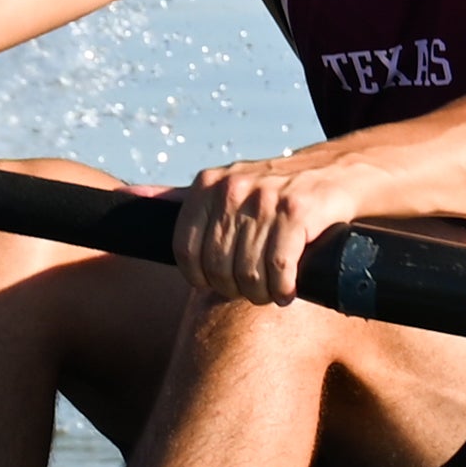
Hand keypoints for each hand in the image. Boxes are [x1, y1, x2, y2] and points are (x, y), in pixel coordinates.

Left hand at [169, 151, 374, 309]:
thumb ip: (175, 196)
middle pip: (218, 268)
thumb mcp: (223, 187)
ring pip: (248, 272)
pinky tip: (291, 288)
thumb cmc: (275, 191)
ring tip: (274, 290)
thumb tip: (125, 194)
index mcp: (206, 183)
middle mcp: (231, 186)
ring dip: (263, 293)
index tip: (224, 283)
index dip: (203, 279)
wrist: (340, 173)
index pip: (185, 253)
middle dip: (237, 289)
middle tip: (256, 289)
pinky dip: (285, 288)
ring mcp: (265, 197)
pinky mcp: (298, 210)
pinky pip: (279, 269)